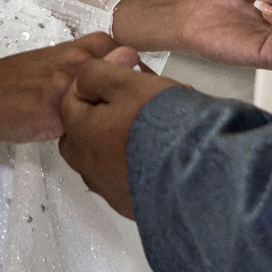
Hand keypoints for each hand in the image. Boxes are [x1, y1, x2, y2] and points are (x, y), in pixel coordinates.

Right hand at [0, 33, 141, 143]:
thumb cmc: (13, 83)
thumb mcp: (55, 63)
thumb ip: (89, 70)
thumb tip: (129, 82)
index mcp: (81, 46)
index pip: (133, 58)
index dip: (142, 80)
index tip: (144, 100)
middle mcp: (79, 59)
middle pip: (135, 75)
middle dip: (142, 97)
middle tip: (137, 122)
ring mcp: (68, 84)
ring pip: (116, 99)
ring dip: (123, 119)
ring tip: (119, 139)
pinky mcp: (52, 110)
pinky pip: (88, 128)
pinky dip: (95, 141)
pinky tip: (91, 152)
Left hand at [57, 57, 178, 219]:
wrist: (197, 176)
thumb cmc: (156, 124)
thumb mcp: (124, 83)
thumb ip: (95, 75)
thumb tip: (85, 80)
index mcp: (78, 136)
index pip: (73, 98)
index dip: (100, 77)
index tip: (128, 66)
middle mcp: (88, 167)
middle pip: (88, 129)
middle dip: (109, 108)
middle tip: (141, 95)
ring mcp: (111, 190)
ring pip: (112, 151)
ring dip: (129, 133)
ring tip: (165, 119)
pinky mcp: (135, 206)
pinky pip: (132, 173)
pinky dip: (143, 157)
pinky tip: (168, 148)